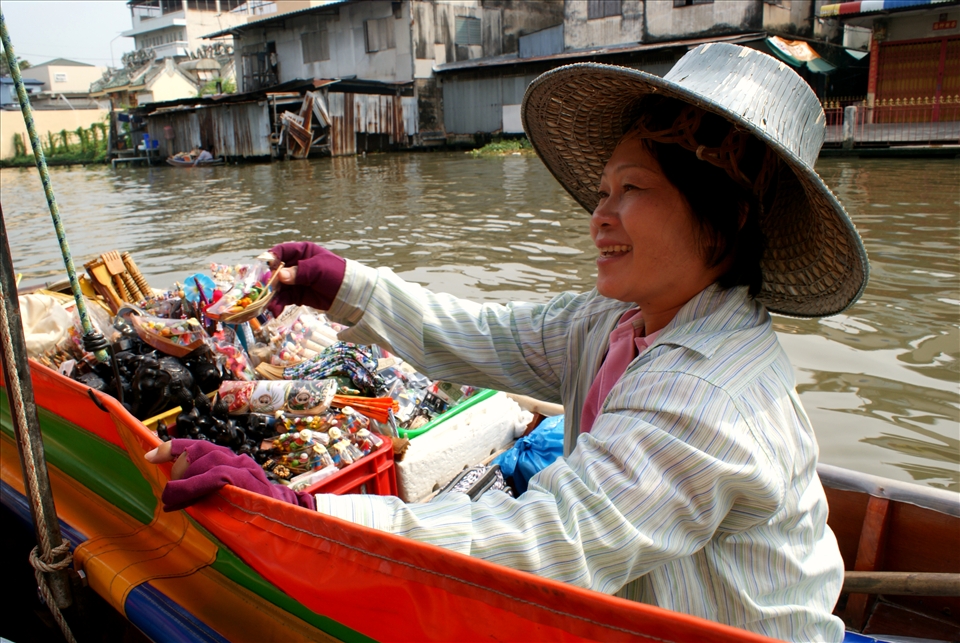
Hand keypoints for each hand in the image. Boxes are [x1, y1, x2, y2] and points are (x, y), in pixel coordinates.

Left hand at [145, 439, 315, 511]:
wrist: (291, 524)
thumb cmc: (258, 517)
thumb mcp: (230, 501)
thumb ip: (209, 493)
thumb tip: (177, 496)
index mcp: (234, 463)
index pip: (201, 446)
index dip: (174, 448)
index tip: (151, 455)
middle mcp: (239, 460)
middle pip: (200, 450)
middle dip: (179, 470)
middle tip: (171, 495)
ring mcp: (245, 469)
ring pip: (205, 461)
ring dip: (182, 481)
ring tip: (172, 500)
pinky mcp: (247, 480)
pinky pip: (214, 476)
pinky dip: (192, 486)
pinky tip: (181, 499)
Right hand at [265, 241, 345, 315]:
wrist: (350, 294)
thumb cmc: (336, 274)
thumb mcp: (319, 269)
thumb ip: (300, 272)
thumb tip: (280, 276)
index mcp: (302, 252)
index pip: (281, 252)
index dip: (271, 259)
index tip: (265, 269)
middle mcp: (295, 265)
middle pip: (275, 271)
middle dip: (268, 282)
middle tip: (263, 292)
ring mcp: (295, 281)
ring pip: (278, 287)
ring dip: (271, 297)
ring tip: (268, 307)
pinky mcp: (297, 295)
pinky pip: (283, 299)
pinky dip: (278, 305)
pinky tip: (275, 311)